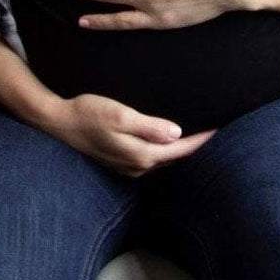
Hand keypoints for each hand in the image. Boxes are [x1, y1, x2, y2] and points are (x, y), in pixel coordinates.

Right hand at [47, 93, 217, 176]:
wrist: (58, 122)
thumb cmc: (88, 112)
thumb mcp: (120, 115)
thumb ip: (149, 126)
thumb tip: (175, 134)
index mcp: (140, 154)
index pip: (180, 149)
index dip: (201, 140)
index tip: (220, 131)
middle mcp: (137, 166)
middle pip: (174, 158)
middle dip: (195, 148)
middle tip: (217, 135)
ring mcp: (127, 166)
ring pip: (162, 160)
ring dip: (180, 150)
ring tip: (198, 138)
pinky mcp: (120, 162)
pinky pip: (150, 159)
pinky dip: (164, 151)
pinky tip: (168, 142)